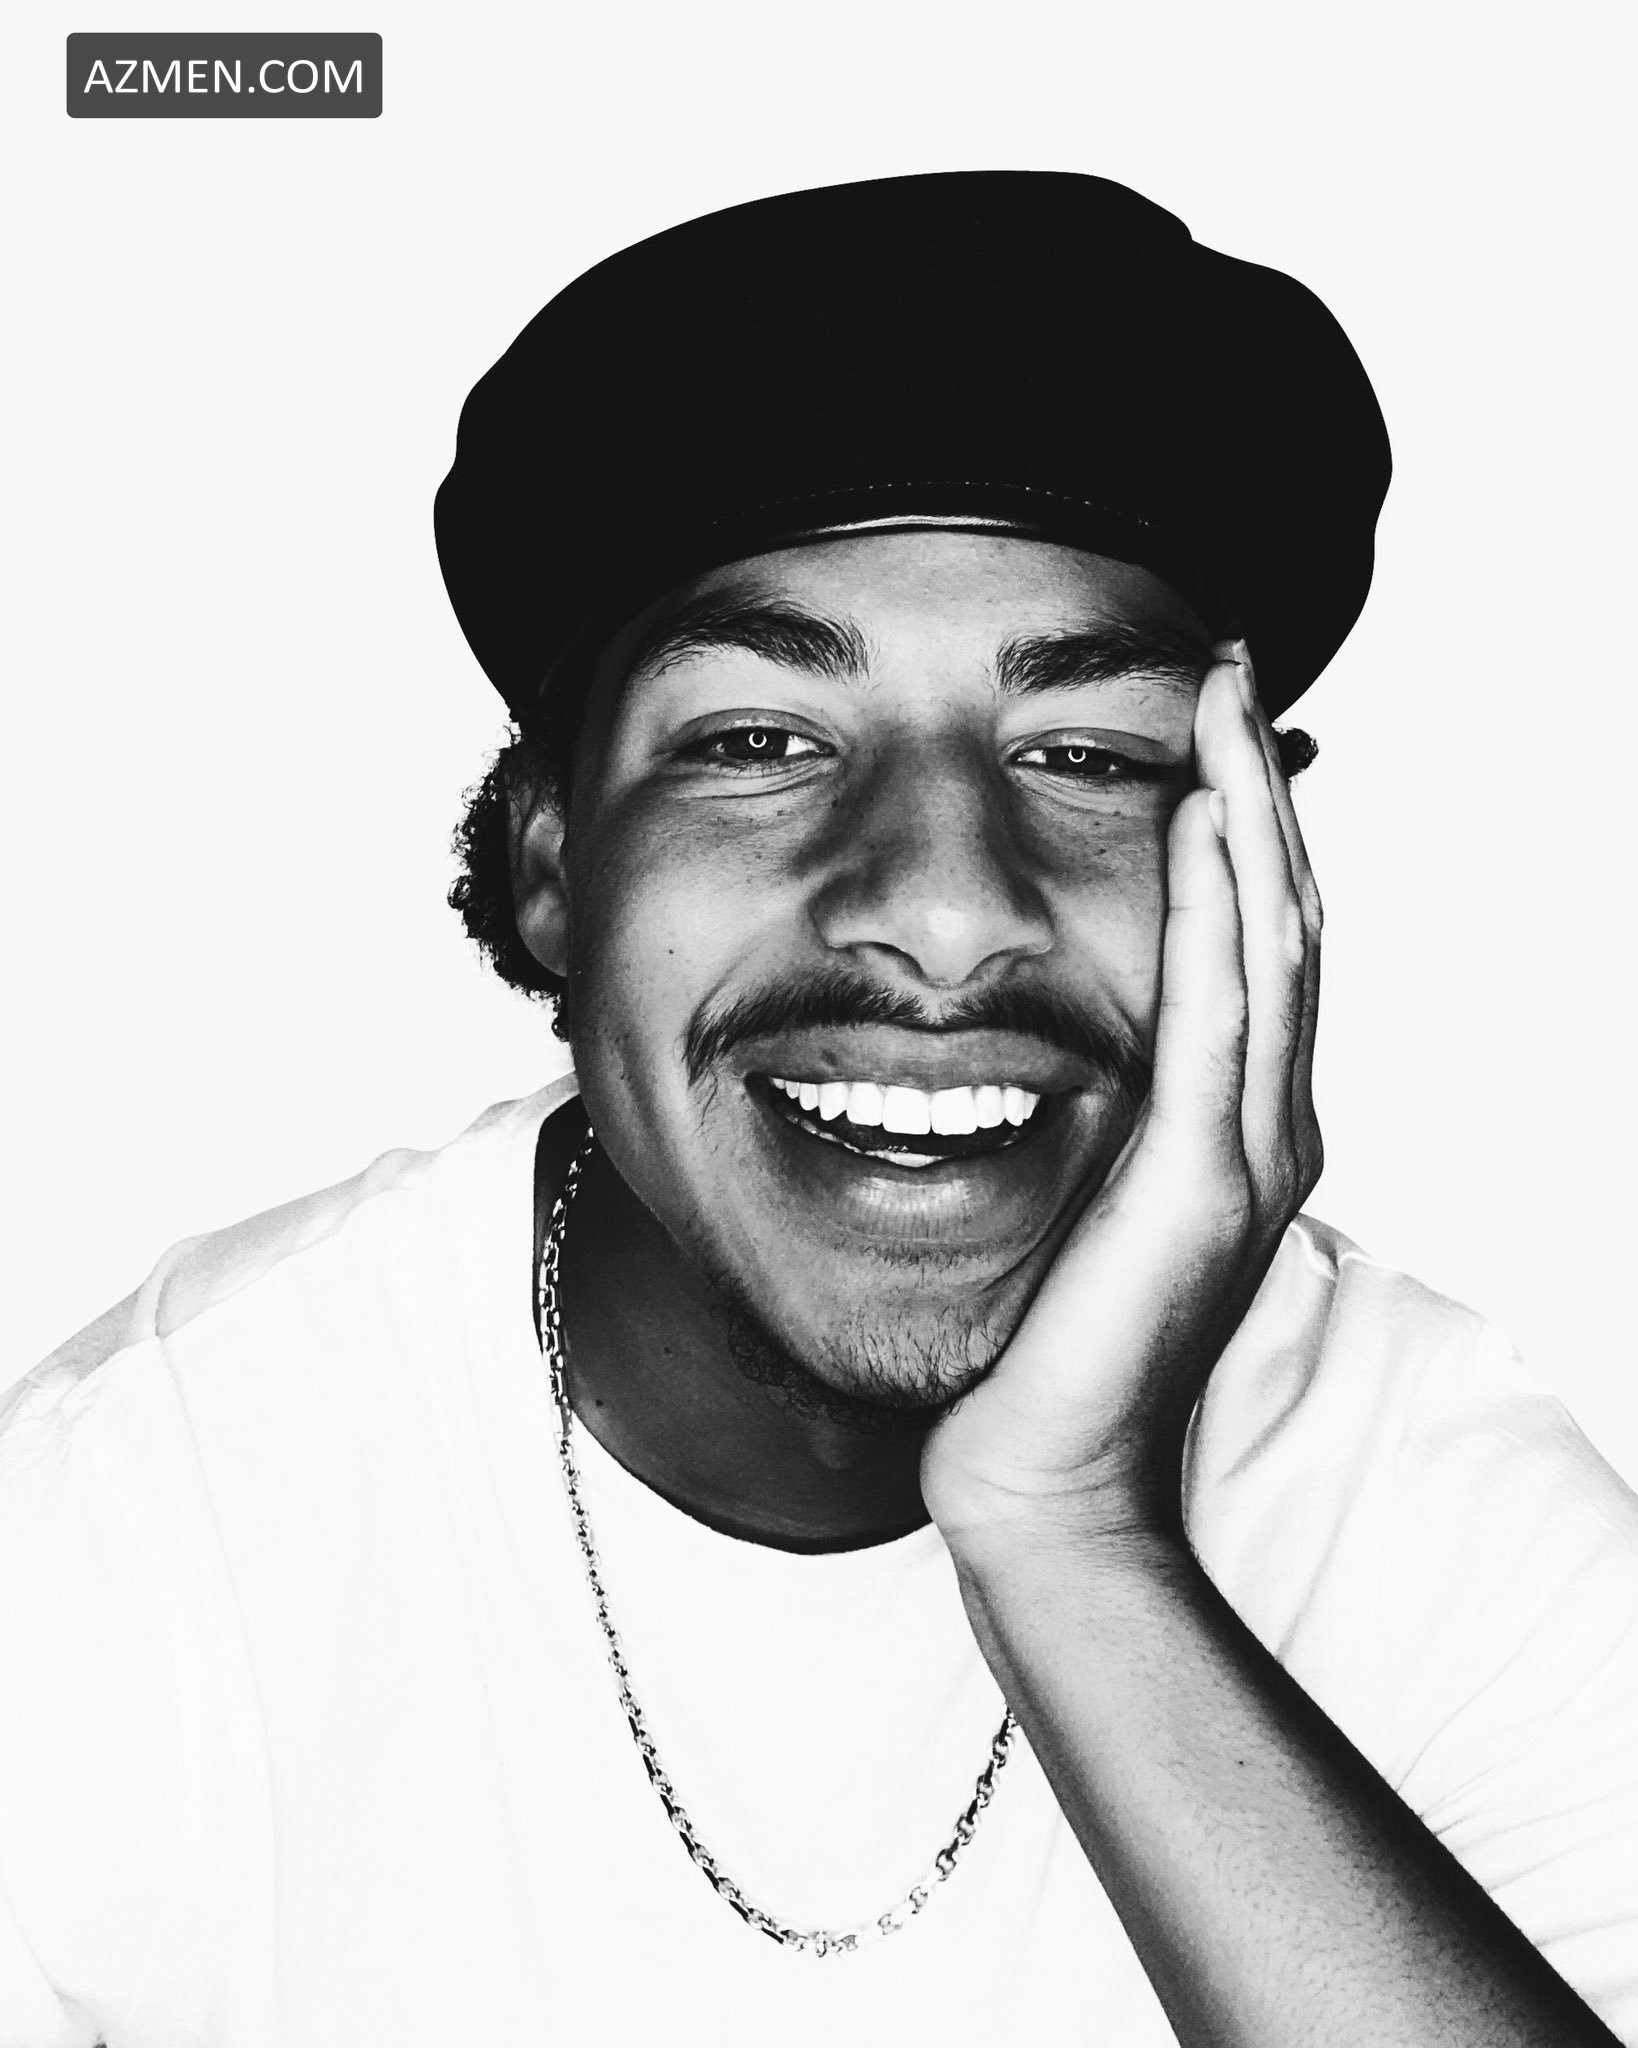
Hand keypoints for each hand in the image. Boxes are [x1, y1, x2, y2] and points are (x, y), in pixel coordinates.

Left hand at [922, 643, 1323, 1551]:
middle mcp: (1266, 1122)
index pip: (1252, 940)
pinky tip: (1197, 822)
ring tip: (1222, 703)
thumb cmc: (1043, 1341)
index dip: (1241, 825)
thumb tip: (1048, 1029)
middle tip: (1230, 670)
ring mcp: (1249, 1151)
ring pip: (1268, 944)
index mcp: (1237, 1120)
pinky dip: (1211, 911)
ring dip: (1246, 813)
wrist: (1043, 1472)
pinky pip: (1217, 1015)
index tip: (1206, 721)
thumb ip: (1097, 1108)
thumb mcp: (1078, 1192)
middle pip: (1280, 917)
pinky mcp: (1203, 1182)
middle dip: (1255, 786)